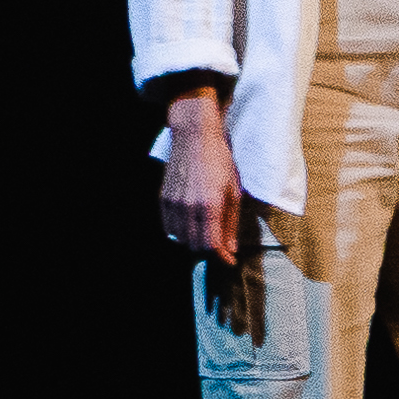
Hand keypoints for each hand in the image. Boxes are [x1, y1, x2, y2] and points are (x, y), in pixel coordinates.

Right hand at [160, 88, 244, 261]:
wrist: (195, 138)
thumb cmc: (220, 161)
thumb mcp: (234, 191)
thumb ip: (231, 222)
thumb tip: (231, 249)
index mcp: (210, 205)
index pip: (212, 244)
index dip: (221, 257)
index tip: (229, 261)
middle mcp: (189, 207)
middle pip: (196, 245)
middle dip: (210, 250)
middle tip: (221, 245)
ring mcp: (173, 203)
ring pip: (181, 239)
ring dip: (195, 241)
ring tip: (207, 232)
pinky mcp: (164, 199)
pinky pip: (170, 228)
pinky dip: (180, 232)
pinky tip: (191, 225)